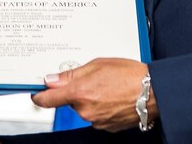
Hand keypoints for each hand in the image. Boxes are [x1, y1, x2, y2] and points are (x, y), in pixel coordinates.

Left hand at [31, 58, 154, 131]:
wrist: (155, 92)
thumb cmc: (130, 75)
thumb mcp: (98, 64)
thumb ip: (71, 74)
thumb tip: (51, 80)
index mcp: (80, 93)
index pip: (48, 100)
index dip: (39, 95)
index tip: (36, 93)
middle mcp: (86, 110)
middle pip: (70, 101)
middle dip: (77, 91)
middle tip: (93, 79)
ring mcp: (97, 121)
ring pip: (84, 108)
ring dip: (91, 99)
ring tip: (109, 87)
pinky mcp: (107, 127)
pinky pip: (97, 116)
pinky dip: (101, 107)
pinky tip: (114, 97)